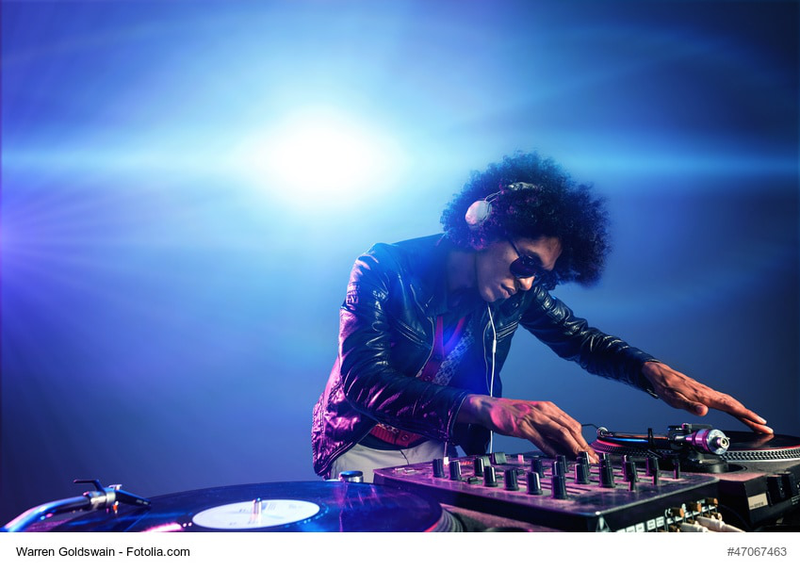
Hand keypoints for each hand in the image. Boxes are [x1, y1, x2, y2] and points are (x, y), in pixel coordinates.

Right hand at [458, 394, 598, 460]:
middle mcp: (543, 410)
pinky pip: (541, 440)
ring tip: (581, 460)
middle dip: (583, 446)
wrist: (489, 407)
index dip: (584, 440)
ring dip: (573, 448)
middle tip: (592, 460)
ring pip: (559, 433)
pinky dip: (552, 450)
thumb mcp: (534, 417)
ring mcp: (533, 418)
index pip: (573, 424)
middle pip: (570, 429)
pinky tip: (558, 458)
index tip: (591, 453)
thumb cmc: (511, 414)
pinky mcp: (522, 426)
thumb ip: (548, 428)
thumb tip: (564, 445)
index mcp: (548, 407)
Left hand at [642, 361, 772, 433]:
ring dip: (745, 413)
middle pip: (735, 406)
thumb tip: (704, 411)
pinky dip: (736, 407)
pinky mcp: (705, 393)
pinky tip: (738, 411)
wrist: (660, 375)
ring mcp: (708, 393)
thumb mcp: (673, 399)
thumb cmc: (666, 387)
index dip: (746, 415)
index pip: (730, 407)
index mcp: (704, 396)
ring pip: (731, 403)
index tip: (759, 422)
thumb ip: (689, 406)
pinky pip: (725, 401)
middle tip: (766, 428)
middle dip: (751, 417)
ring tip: (756, 423)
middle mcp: (709, 393)